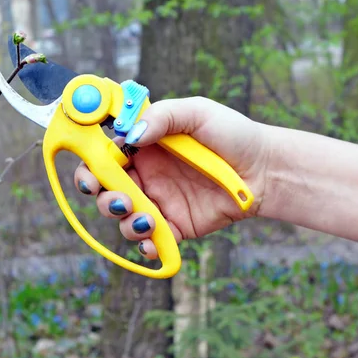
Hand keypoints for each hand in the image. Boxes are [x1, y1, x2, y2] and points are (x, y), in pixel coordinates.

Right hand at [73, 97, 271, 258]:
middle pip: (106, 187)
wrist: (265, 170)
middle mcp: (146, 174)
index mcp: (145, 146)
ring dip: (124, 221)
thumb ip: (162, 117)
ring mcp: (158, 201)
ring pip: (122, 216)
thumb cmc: (233, 135)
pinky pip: (150, 240)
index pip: (105, 153)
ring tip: (146, 218)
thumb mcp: (198, 112)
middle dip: (101, 196)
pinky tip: (154, 240)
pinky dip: (145, 244)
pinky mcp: (174, 225)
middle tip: (117, 199)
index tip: (92, 171)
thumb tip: (128, 135)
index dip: (92, 163)